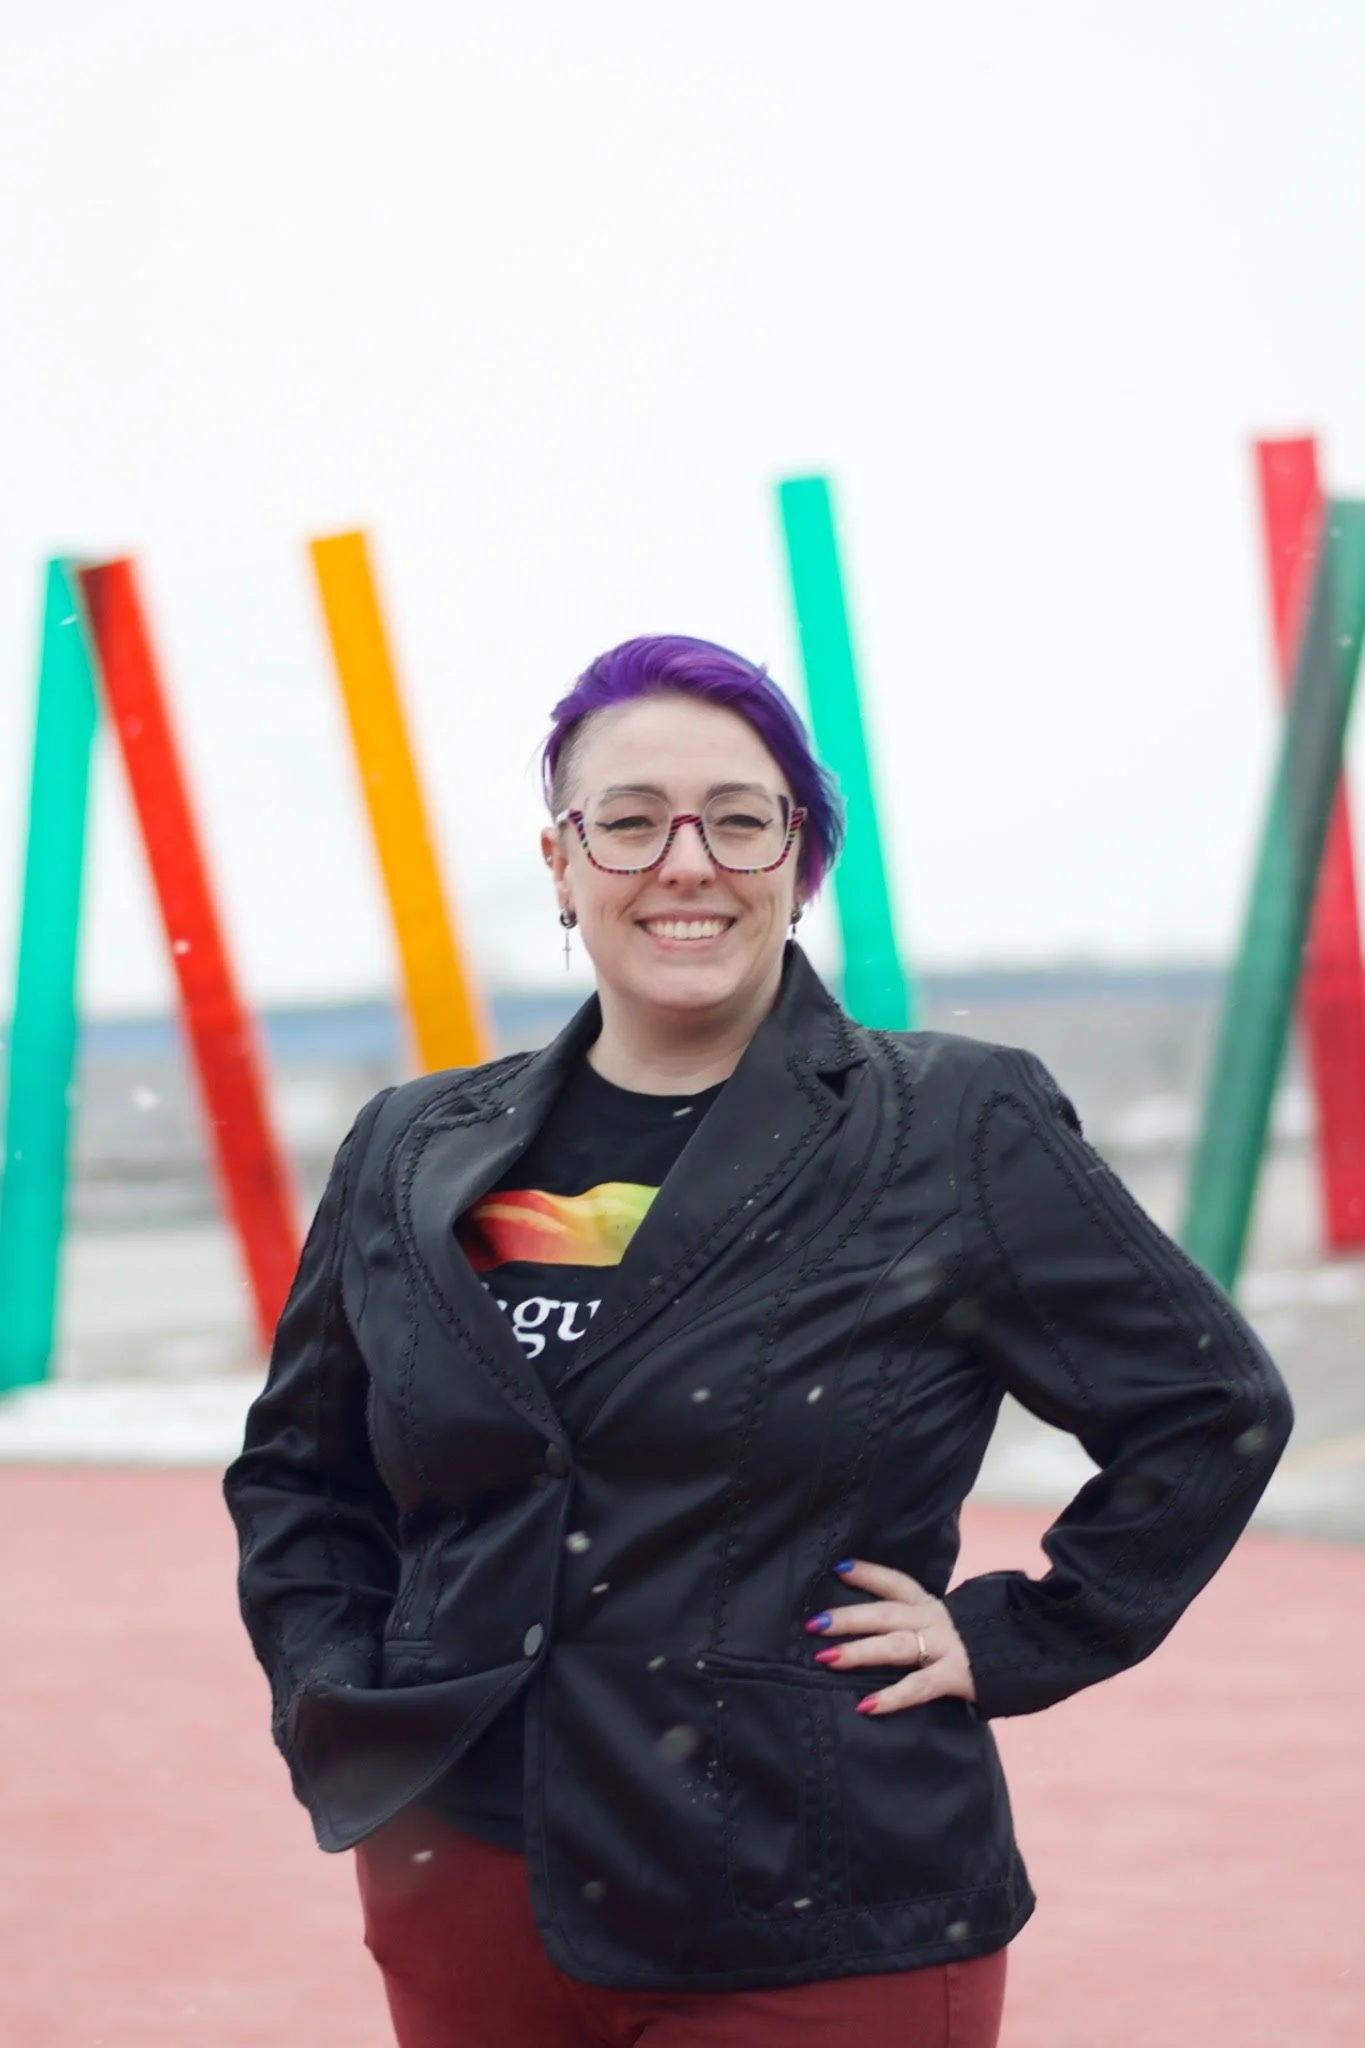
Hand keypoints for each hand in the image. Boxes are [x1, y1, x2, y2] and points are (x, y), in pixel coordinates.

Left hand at [805, 1558, 976, 1715]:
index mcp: (933, 1607)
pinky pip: (919, 1686)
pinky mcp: (957, 1675)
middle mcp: (936, 1621)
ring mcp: (946, 1647)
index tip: (838, 1568)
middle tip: (815, 1623)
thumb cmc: (986, 1644)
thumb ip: (926, 1625)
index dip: (868, 1573)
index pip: (897, 1583)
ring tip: (826, 1659)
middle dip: (848, 1617)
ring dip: (858, 1651)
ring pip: (895, 1645)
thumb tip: (887, 1629)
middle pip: (885, 1613)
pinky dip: (892, 1697)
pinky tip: (866, 1706)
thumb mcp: (954, 1625)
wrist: (1033, 1652)